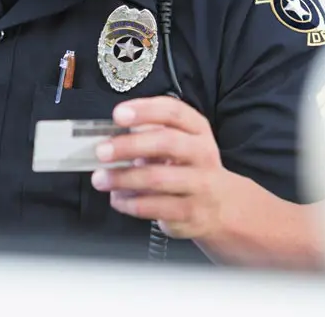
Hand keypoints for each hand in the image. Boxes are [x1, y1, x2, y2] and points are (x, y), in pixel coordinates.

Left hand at [90, 95, 229, 239]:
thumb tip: (111, 134)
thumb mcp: (181, 143)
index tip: (118, 114)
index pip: (174, 112)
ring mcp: (200, 185)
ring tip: (100, 178)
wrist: (224, 207)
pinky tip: (117, 198)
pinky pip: (155, 207)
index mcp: (197, 130)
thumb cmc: (191, 168)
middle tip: (102, 151)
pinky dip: (130, 203)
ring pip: (158, 178)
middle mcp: (201, 154)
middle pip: (166, 143)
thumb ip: (151, 134)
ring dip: (123, 178)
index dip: (145, 111)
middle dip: (129, 146)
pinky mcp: (191, 213)